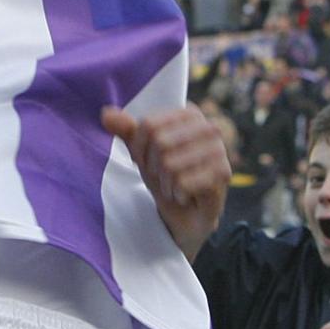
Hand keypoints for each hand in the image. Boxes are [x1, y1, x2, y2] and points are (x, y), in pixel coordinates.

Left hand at [102, 104, 229, 261]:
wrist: (184, 214)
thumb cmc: (164, 176)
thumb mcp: (142, 152)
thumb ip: (126, 130)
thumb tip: (106, 114)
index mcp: (190, 114)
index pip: (149, 125)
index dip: (140, 148)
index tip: (146, 161)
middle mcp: (209, 127)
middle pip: (160, 142)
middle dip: (153, 167)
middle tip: (163, 177)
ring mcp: (220, 150)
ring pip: (170, 163)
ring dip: (165, 183)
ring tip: (174, 186)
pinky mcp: (224, 174)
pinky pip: (183, 182)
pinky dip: (177, 194)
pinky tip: (185, 195)